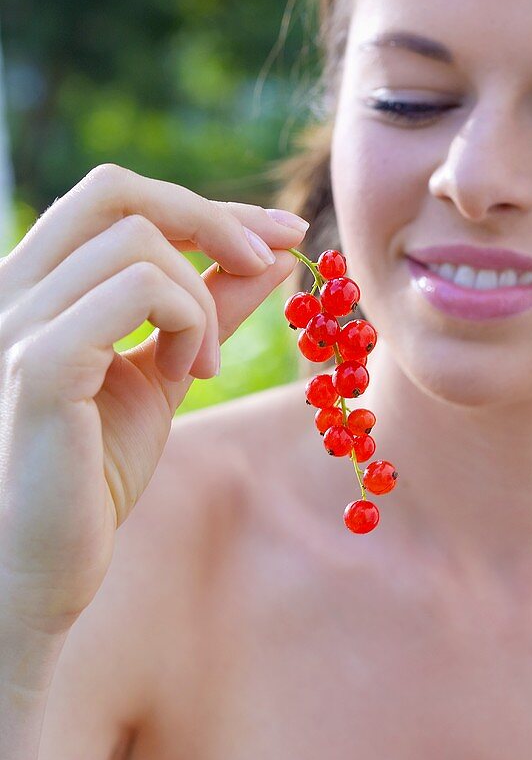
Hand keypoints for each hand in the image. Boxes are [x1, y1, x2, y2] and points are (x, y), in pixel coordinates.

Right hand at [0, 163, 306, 635]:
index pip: (114, 200)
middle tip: (266, 263)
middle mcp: (10, 290)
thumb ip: (208, 309)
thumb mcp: (163, 374)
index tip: (278, 233)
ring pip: (137, 242)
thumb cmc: (90, 475)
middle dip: (210, 217)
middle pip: (115, 191)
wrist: (37, 568)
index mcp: (33, 287)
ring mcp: (17, 325)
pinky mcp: (39, 368)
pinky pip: (133, 292)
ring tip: (204, 365)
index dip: (204, 207)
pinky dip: (186, 318)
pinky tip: (192, 373)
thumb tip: (271, 253)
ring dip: (201, 296)